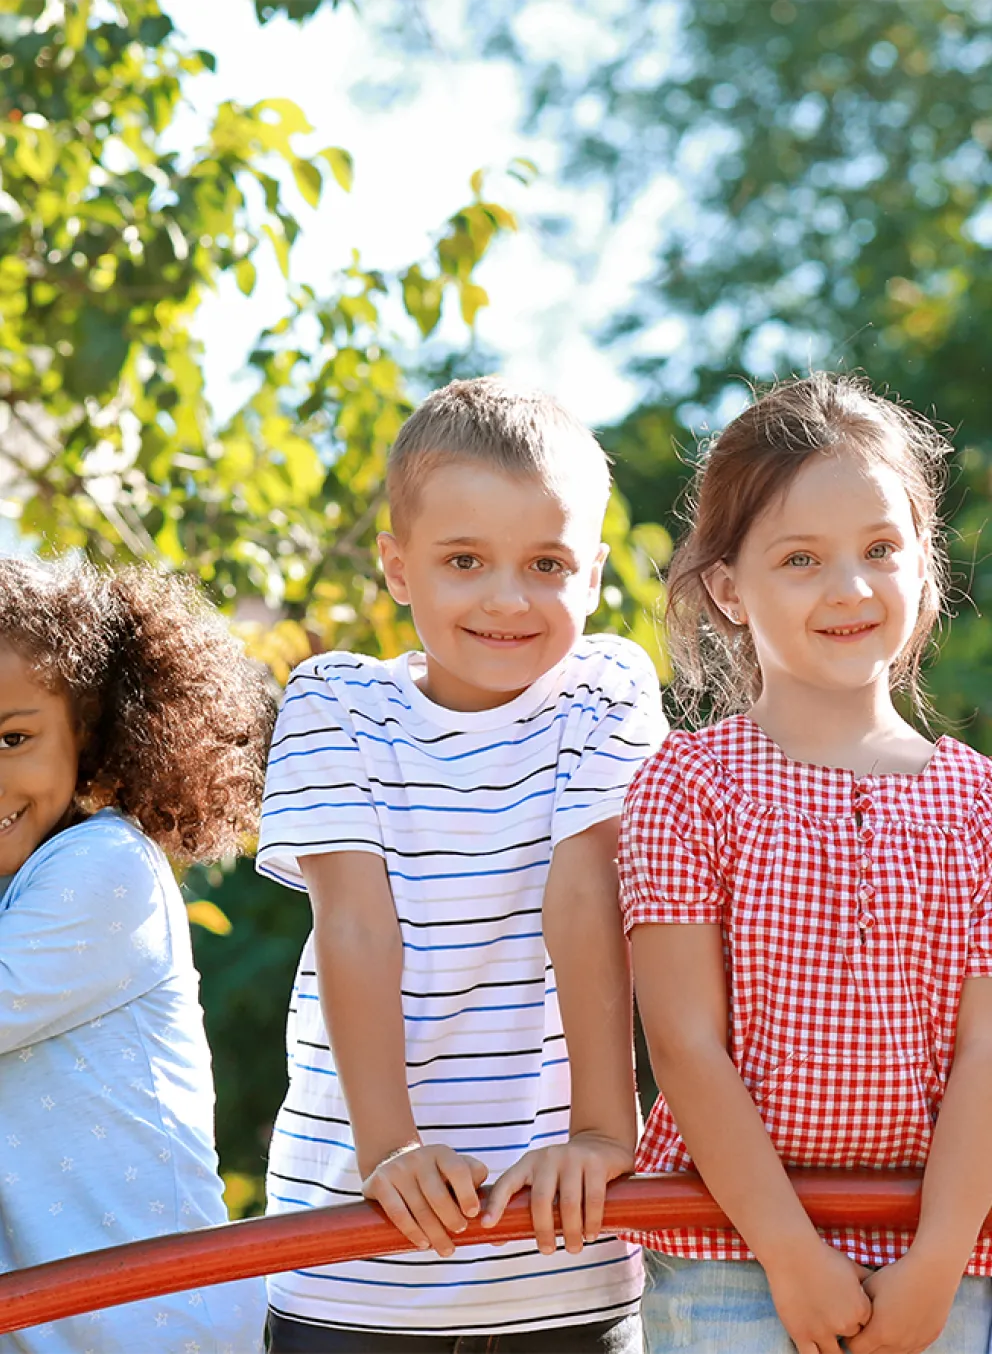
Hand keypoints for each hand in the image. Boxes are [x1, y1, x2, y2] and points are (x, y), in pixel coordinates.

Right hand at [361, 1144, 488, 1256]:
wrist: (391, 1162)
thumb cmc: (434, 1174)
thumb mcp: (454, 1168)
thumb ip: (474, 1177)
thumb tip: (492, 1203)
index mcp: (442, 1153)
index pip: (458, 1170)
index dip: (467, 1193)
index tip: (473, 1214)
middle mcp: (419, 1157)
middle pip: (437, 1194)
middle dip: (451, 1219)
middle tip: (459, 1234)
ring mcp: (398, 1169)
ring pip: (419, 1208)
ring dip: (434, 1233)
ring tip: (446, 1250)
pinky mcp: (379, 1182)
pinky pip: (397, 1212)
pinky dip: (411, 1231)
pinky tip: (422, 1243)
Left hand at [480, 1131, 633, 1255]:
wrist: (600, 1144)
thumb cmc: (564, 1172)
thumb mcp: (542, 1179)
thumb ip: (524, 1206)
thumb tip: (498, 1241)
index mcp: (529, 1163)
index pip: (507, 1182)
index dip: (496, 1203)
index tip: (487, 1225)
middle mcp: (548, 1158)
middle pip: (540, 1199)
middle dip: (543, 1230)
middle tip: (547, 1250)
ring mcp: (573, 1158)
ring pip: (568, 1202)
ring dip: (570, 1231)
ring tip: (573, 1248)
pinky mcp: (595, 1163)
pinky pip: (593, 1198)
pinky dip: (591, 1221)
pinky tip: (591, 1234)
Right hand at [764, 1236, 872, 1353]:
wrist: (791, 1252)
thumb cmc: (821, 1255)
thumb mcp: (851, 1266)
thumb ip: (867, 1280)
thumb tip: (877, 1286)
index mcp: (860, 1309)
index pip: (865, 1326)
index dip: (855, 1319)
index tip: (846, 1312)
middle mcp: (845, 1324)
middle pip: (850, 1338)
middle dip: (843, 1329)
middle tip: (833, 1318)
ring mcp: (822, 1331)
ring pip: (834, 1353)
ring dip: (831, 1346)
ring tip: (825, 1335)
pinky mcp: (801, 1334)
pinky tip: (815, 1346)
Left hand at [847, 1252, 958, 1353]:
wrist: (931, 1274)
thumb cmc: (897, 1277)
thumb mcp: (869, 1287)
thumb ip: (857, 1307)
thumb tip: (847, 1314)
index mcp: (880, 1332)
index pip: (855, 1348)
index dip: (849, 1338)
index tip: (849, 1327)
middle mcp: (897, 1344)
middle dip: (864, 1344)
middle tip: (862, 1328)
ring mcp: (914, 1344)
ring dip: (882, 1345)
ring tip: (880, 1326)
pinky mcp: (927, 1341)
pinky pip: (908, 1350)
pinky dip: (899, 1344)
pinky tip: (897, 1327)